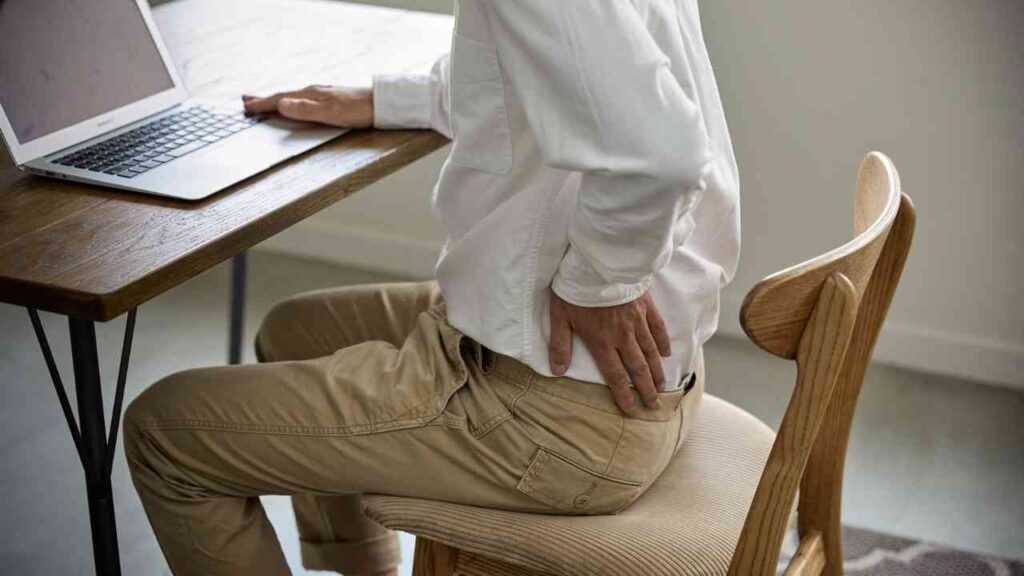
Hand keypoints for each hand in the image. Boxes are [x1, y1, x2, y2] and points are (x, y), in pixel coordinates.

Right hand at [242, 85, 373, 127]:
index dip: (263, 104)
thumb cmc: (357, 110)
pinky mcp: (330, 100)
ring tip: (264, 101)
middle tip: (246, 100)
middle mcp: (314, 93)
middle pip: (283, 96)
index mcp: (310, 95)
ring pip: (293, 97)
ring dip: (276, 100)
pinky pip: (303, 100)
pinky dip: (291, 101)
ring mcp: (322, 95)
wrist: (380, 104)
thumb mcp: (329, 113)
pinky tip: (294, 103)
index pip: (280, 100)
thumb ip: (305, 110)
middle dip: (264, 99)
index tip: (246, 108)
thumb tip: (281, 105)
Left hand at [549, 290, 671, 415]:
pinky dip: (663, 342)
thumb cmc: (576, 289)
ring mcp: (637, 321)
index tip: (632, 410)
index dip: (624, 395)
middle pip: (638, 368)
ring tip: (662, 387)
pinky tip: (667, 353)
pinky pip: (658, 328)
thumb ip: (560, 344)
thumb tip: (557, 370)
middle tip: (654, 406)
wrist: (599, 262)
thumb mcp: (560, 316)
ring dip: (657, 371)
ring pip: (650, 352)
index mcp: (601, 341)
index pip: (615, 375)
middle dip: (646, 390)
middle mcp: (623, 336)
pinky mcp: (646, 305)